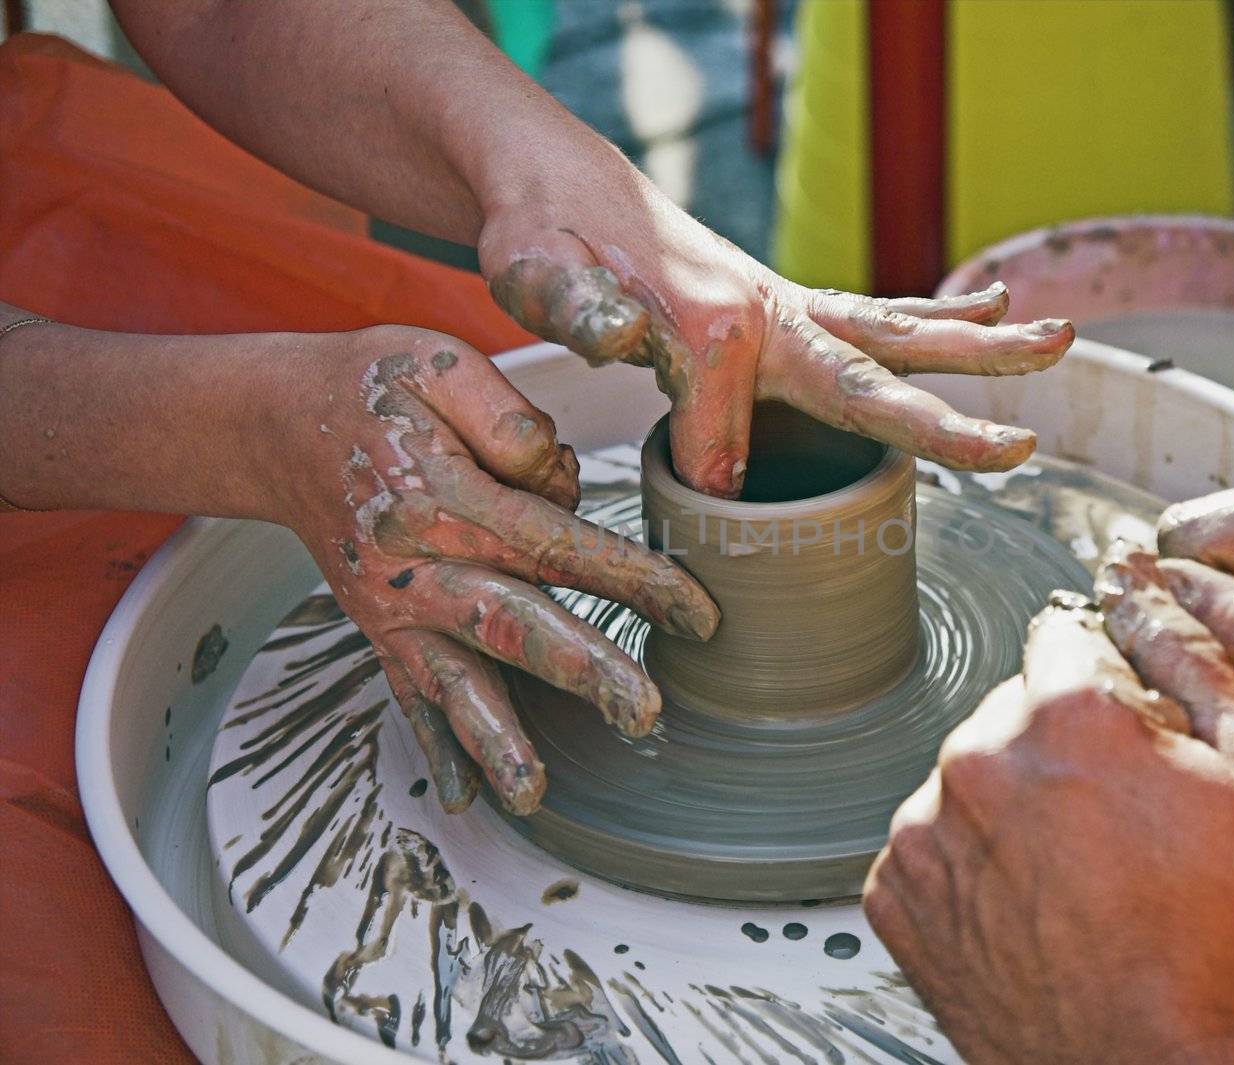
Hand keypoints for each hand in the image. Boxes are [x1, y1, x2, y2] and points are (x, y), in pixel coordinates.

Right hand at [264, 325, 717, 814]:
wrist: (273, 423)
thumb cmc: (372, 387)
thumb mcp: (439, 364)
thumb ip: (508, 420)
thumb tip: (564, 481)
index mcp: (445, 495)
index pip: (557, 542)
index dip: (632, 578)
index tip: (699, 613)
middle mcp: (417, 562)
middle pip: (513, 622)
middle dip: (583, 669)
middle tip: (644, 711)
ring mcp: (394, 605)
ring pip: (453, 678)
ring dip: (494, 738)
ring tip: (531, 794)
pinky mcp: (380, 627)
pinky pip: (408, 693)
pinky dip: (434, 746)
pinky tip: (462, 798)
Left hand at [477, 169, 1073, 496]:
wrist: (548, 174)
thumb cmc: (538, 227)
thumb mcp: (535, 269)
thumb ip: (585, 313)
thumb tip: (635, 348)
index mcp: (712, 317)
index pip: (732, 422)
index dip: (708, 460)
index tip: (683, 491)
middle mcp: (768, 308)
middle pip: (875, 367)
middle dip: (946, 417)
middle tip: (1018, 446)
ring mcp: (784, 304)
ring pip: (897, 332)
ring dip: (975, 345)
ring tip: (1056, 339)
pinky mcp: (784, 304)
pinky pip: (874, 315)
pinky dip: (932, 317)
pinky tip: (984, 309)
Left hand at [864, 548, 1233, 1064]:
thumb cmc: (1211, 949)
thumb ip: (1196, 663)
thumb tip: (1152, 597)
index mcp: (1064, 716)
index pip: (1063, 634)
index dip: (1105, 677)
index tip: (1121, 722)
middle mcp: (978, 759)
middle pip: (1016, 711)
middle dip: (1062, 746)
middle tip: (1118, 822)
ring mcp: (928, 829)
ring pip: (972, 777)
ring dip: (1014, 806)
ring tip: (1077, 877)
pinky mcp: (897, 891)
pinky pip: (934, 843)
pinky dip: (973, 865)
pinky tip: (1031, 905)